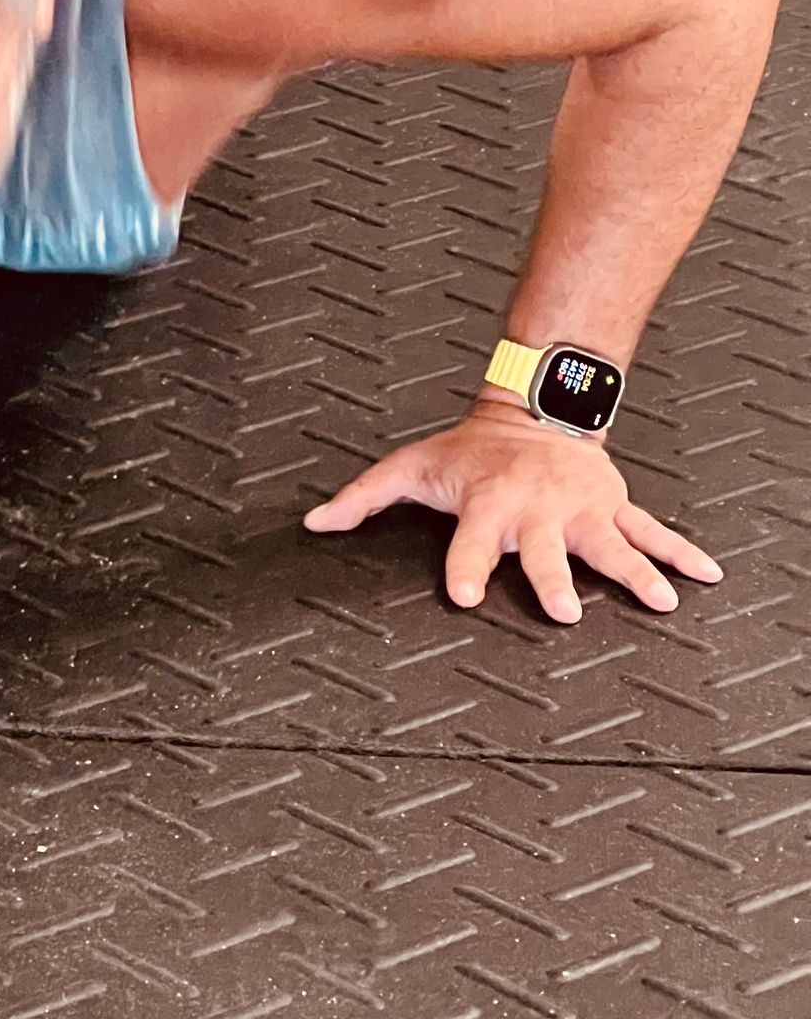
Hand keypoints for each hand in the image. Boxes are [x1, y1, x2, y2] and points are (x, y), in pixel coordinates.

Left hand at [303, 395, 721, 622]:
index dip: (463, 568)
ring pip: (612, 546)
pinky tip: (705, 576)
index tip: (462, 595)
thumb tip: (314, 525)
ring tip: (661, 601)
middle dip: (554, 579)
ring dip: (635, 574)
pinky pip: (652, 533)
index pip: (470, 543)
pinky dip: (681, 554)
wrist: (534, 408)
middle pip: (547, 552)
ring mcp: (581, 511)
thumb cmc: (470, 450)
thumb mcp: (410, 467)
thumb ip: (362, 499)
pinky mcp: (612, 508)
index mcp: (488, 506)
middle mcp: (537, 511)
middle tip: (563, 610)